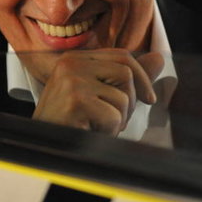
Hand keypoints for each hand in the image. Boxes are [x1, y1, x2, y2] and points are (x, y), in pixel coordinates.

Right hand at [32, 50, 163, 133]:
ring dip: (118, 119)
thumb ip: (126, 77)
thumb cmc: (69, 122)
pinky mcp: (76, 102)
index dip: (142, 77)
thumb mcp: (97, 93)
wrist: (41, 146)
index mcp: (74, 58)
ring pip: (122, 97)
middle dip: (131, 100)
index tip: (148, 98)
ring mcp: (72, 81)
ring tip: (97, 127)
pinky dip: (108, 131)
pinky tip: (90, 133)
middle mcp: (71, 64)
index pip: (122, 55)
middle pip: (126, 72)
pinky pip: (113, 116)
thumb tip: (159, 58)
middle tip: (117, 119)